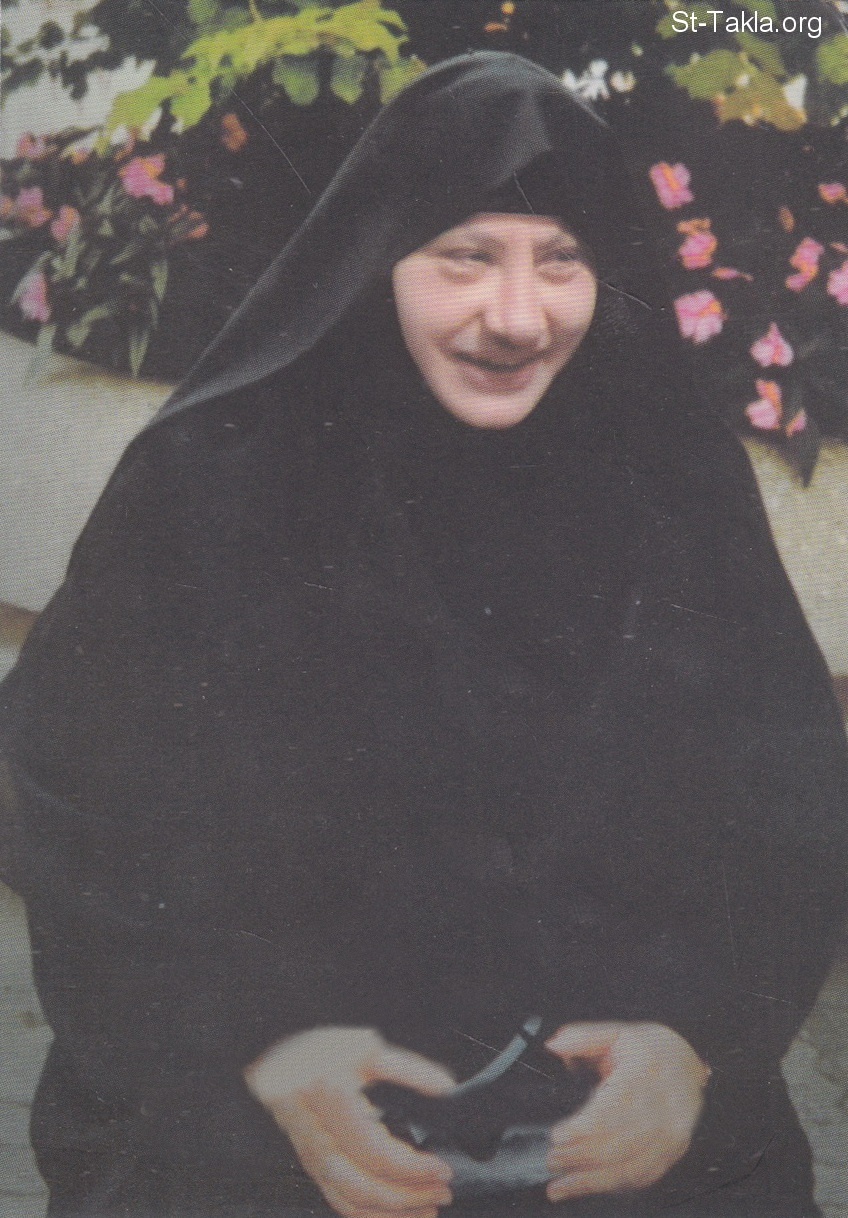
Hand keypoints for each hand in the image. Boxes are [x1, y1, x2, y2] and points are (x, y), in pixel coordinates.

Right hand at [244, 1026, 454, 1217]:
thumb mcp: (367, 1046)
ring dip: (391, 1213)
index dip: (411, 1167)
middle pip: (361, 1183)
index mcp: (328, 1097)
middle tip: (443, 1192)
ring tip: (428, 1207)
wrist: (280, 1059)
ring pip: (349, 1200)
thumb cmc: (325, 1050)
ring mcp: (309, 1155)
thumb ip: (407, 1068)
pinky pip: (339, 1201)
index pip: (374, 1150)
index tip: (443, 1168)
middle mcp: (314, 1132)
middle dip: (406, 1196)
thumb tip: (445, 1088)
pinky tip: (398, 1213)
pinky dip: (370, 1215)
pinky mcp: (310, 1167)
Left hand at [544, 1021, 710, 1201]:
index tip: (557, 1136)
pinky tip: (593, 1184)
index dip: (582, 1128)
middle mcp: (663, 1107)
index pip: (612, 1109)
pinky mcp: (674, 1150)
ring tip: (563, 1184)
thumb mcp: (617, 1033)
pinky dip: (616, 1185)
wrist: (689, 1062)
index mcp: (646, 1073)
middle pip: (619, 1143)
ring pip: (631, 1166)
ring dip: (594, 1180)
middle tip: (553, 1160)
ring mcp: (671, 1132)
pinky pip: (645, 1175)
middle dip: (580, 1157)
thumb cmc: (652, 1049)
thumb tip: (554, 1045)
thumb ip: (583, 1038)